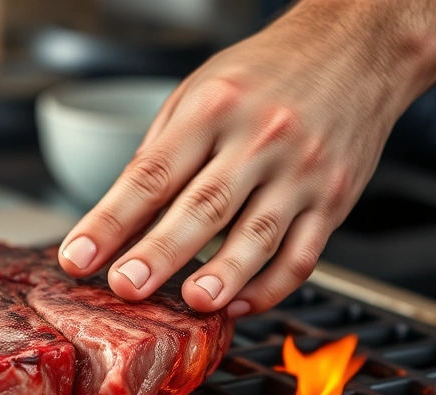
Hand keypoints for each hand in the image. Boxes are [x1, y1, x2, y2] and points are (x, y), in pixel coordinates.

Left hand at [58, 0, 435, 315]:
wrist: (358, 49)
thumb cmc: (267, 74)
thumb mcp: (199, 92)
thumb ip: (162, 153)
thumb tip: (120, 220)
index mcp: (213, 109)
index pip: (151, 173)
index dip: (110, 220)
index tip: (77, 256)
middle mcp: (260, 138)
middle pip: (204, 205)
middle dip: (161, 251)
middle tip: (125, 286)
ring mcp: (302, 172)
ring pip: (260, 234)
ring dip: (225, 275)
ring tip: (193, 303)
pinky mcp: (335, 200)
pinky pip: (302, 255)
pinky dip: (271, 288)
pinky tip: (238, 304)